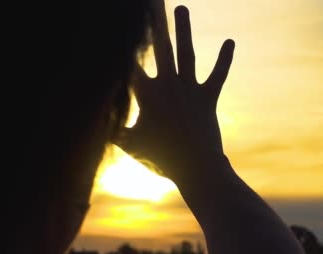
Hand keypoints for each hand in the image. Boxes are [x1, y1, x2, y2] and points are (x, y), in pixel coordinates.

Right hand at [114, 1, 234, 182]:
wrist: (195, 168)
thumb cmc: (160, 159)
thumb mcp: (129, 144)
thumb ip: (112, 130)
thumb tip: (92, 124)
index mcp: (147, 94)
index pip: (128, 64)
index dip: (119, 45)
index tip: (113, 27)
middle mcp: (168, 85)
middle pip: (158, 46)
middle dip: (154, 21)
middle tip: (151, 0)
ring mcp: (189, 89)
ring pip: (185, 53)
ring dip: (183, 29)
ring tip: (181, 7)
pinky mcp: (207, 98)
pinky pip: (217, 75)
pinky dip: (223, 60)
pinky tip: (230, 42)